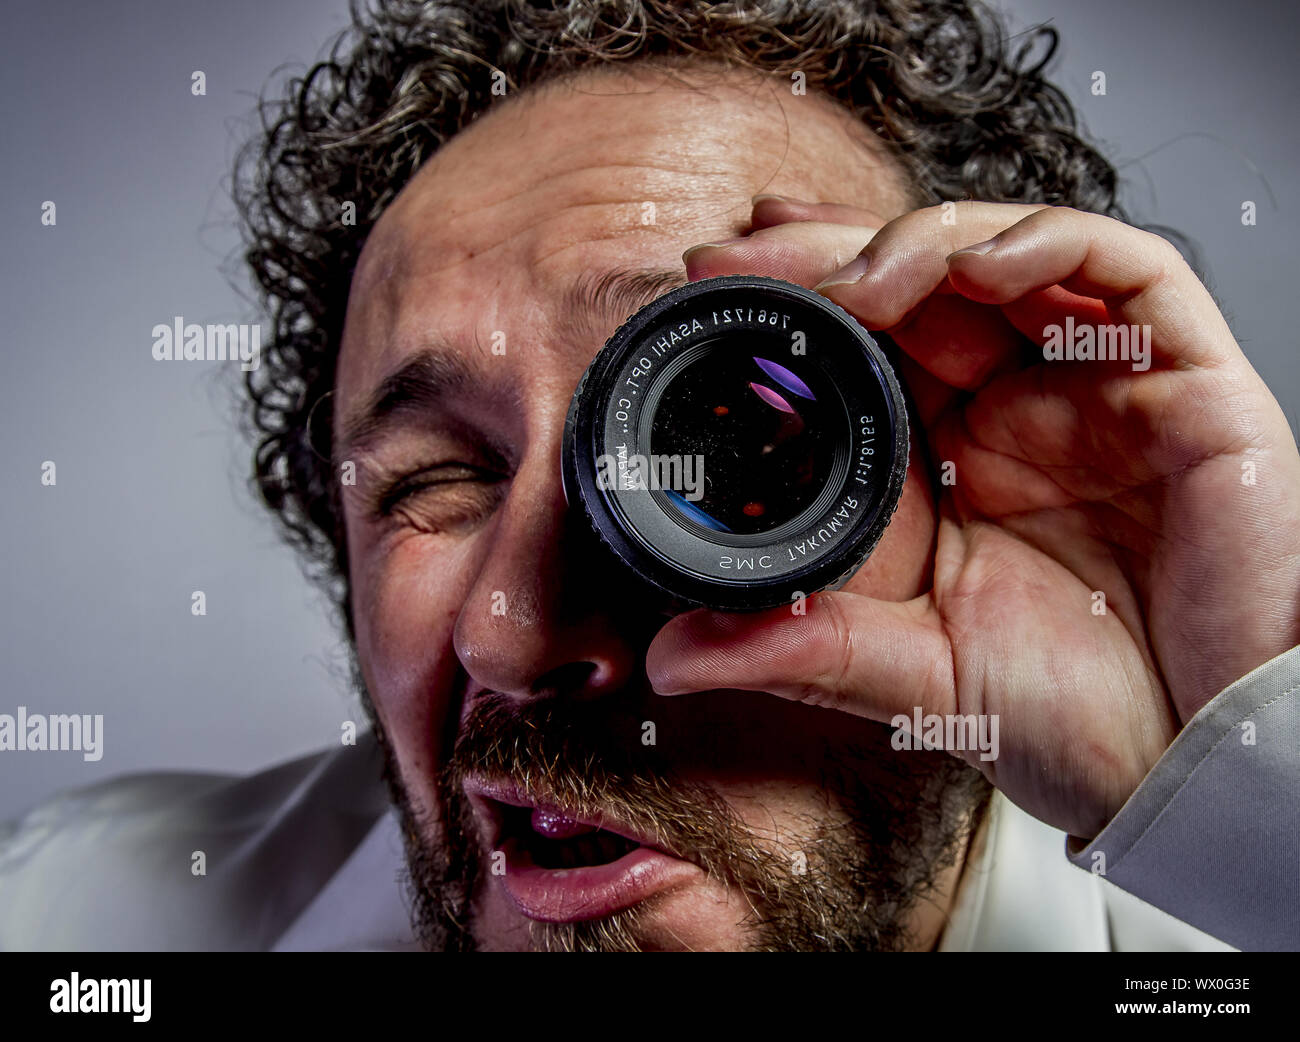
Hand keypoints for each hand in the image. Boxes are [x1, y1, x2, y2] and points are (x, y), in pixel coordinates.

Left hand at [646, 198, 1299, 838]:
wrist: (1201, 768)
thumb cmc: (1082, 719)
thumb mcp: (919, 675)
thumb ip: (803, 651)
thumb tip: (669, 657)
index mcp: (959, 459)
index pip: (871, 341)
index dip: (801, 295)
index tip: (719, 280)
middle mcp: (1025, 410)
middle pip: (923, 283)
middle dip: (833, 251)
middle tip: (747, 247)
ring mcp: (1103, 389)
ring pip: (1012, 256)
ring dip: (928, 242)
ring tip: (854, 277)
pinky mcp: (1190, 385)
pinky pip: (1132, 276)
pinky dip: (1055, 247)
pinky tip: (983, 267)